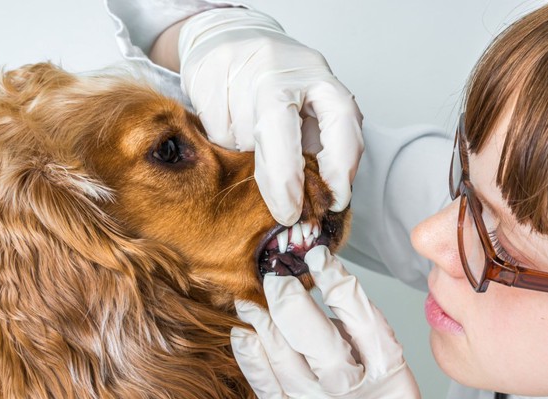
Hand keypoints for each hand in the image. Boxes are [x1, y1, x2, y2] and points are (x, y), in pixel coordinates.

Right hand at [178, 8, 363, 225]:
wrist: (232, 37)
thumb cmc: (281, 84)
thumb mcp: (312, 105)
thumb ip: (320, 143)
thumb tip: (326, 198)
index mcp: (318, 75)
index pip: (340, 119)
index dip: (341, 165)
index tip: (335, 200)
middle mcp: (280, 68)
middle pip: (278, 128)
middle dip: (283, 179)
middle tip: (287, 213)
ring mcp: (239, 67)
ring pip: (242, 136)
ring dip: (249, 155)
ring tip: (253, 136)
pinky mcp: (206, 73)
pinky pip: (216, 131)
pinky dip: (226, 141)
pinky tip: (233, 121)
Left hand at [231, 246, 424, 398]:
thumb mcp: (396, 372)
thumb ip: (365, 333)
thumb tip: (324, 285)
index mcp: (392, 378)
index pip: (363, 318)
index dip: (337, 280)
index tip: (318, 256)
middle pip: (320, 341)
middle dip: (291, 300)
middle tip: (276, 275)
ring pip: (286, 362)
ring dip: (264, 323)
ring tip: (251, 298)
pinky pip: (266, 389)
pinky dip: (251, 357)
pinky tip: (244, 332)